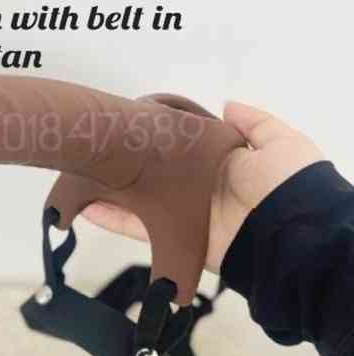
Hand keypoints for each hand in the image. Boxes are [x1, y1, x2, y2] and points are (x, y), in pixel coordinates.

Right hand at [81, 101, 324, 272]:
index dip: (156, 141)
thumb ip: (254, 123)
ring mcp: (184, 217)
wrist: (285, 235)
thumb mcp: (278, 142)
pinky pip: (138, 229)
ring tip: (81, 179)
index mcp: (219, 166)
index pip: (180, 150)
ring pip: (140, 204)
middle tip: (97, 153)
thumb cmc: (280, 183)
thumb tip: (226, 105)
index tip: (131, 129)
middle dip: (127, 168)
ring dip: (111, 194)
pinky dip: (113, 220)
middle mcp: (197, 191)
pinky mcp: (174, 240)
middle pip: (154, 178)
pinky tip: (87, 208)